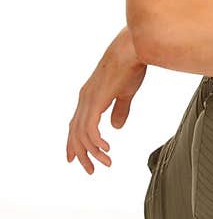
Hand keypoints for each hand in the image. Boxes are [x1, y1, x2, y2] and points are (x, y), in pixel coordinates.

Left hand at [66, 28, 146, 173]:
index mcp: (89, 96)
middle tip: (90, 171)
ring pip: (82, 134)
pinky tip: (106, 149)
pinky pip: (90, 128)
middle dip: (81, 154)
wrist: (134, 48)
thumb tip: (116, 127)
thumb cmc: (132, 65)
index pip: (75, 125)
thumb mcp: (125, 92)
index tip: (74, 159)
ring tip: (106, 163)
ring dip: (93, 152)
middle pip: (75, 133)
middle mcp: (84, 99)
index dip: (73, 143)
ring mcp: (88, 99)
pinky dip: (96, 142)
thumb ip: (119, 110)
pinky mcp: (96, 100)